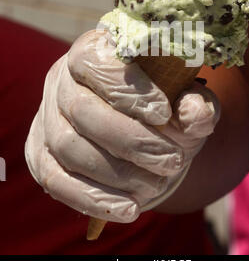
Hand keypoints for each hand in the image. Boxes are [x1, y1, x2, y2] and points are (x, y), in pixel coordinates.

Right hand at [25, 30, 219, 222]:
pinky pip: (55, 180)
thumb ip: (196, 104)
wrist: (139, 133)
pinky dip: (93, 199)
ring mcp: (46, 118)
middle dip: (130, 141)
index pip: (96, 62)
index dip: (127, 89)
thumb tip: (196, 113)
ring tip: (156, 185)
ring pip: (68, 148)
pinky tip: (129, 209)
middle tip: (171, 161)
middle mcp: (61, 80)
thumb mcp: (187, 101)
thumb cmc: (161, 110)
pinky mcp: (40, 154)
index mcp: (93, 51)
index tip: (164, 113)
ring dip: (116, 174)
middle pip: (82, 110)